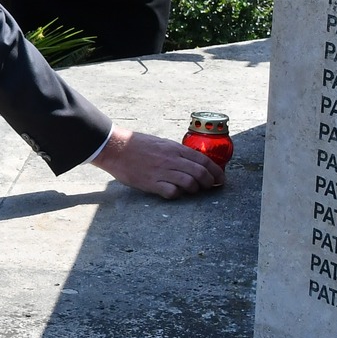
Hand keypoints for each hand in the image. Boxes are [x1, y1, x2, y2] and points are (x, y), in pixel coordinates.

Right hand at [90, 126, 223, 197]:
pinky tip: (173, 193)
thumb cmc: (136, 144)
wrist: (115, 148)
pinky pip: (172, 192)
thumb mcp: (161, 143)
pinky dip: (177, 194)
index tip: (221, 179)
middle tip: (210, 188)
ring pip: (190, 183)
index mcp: (175, 149)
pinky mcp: (152, 183)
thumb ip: (176, 152)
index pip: (203, 160)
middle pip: (200, 173)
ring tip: (192, 191)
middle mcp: (172, 160)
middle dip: (210, 183)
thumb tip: (190, 161)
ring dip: (194, 190)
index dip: (216, 171)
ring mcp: (162, 172)